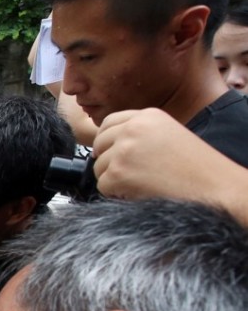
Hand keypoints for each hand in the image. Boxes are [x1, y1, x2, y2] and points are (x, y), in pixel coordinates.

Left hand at [92, 108, 223, 199]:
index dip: (106, 140)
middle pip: (99, 144)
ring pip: (98, 167)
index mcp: (147, 116)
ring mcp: (123, 150)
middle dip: (108, 161)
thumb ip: (140, 133)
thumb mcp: (168, 133)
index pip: (108, 123)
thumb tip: (109, 144)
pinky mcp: (118, 173)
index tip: (112, 153)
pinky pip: (103, 185)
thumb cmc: (196, 165)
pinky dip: (115, 193)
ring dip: (113, 179)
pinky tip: (137, 193)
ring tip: (140, 183)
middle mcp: (132, 128)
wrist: (212, 184)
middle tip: (128, 174)